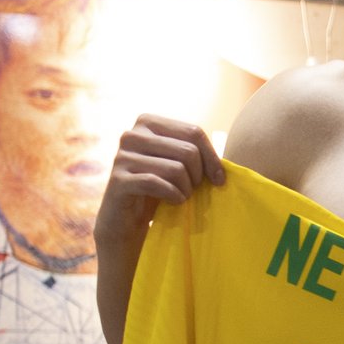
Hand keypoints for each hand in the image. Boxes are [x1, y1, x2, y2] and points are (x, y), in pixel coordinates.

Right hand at [95, 115, 225, 242]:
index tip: (219, 179)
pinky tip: (174, 202)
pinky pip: (158, 184)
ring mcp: (122, 156)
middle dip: (198, 175)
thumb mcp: (177, 164)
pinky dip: (174, 196)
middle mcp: (132, 134)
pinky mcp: (118, 180)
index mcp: (147, 122)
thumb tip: (225, 164)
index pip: (193, 131)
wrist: (127, 221)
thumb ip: (195, 153)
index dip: (212, 157)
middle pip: (188, 150)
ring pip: (176, 168)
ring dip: (187, 188)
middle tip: (193, 190)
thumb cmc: (158, 190)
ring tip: (182, 196)